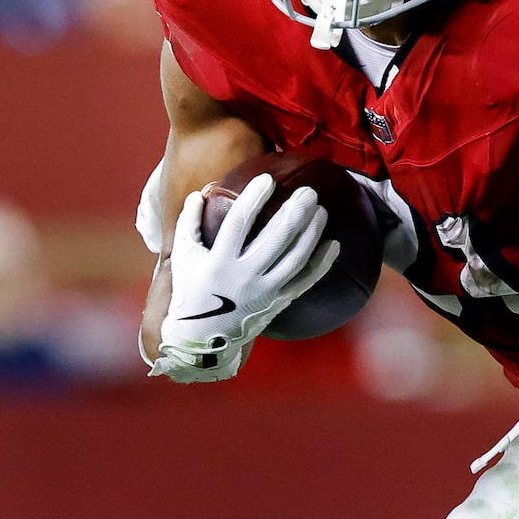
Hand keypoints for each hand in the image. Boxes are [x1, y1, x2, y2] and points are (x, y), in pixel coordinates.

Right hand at [151, 174, 335, 382]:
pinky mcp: (278, 303)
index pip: (238, 222)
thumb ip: (189, 225)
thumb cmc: (191, 291)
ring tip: (321, 209)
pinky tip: (334, 245)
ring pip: (295, 257)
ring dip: (312, 232)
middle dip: (295, 212)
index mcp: (218, 262)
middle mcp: (244, 277)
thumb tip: (199, 194)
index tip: (267, 179)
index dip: (254, 199)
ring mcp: (265, 291)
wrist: (202, 338)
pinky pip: (305, 281)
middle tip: (309, 191)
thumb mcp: (184, 258)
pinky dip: (322, 264)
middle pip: (276, 238)